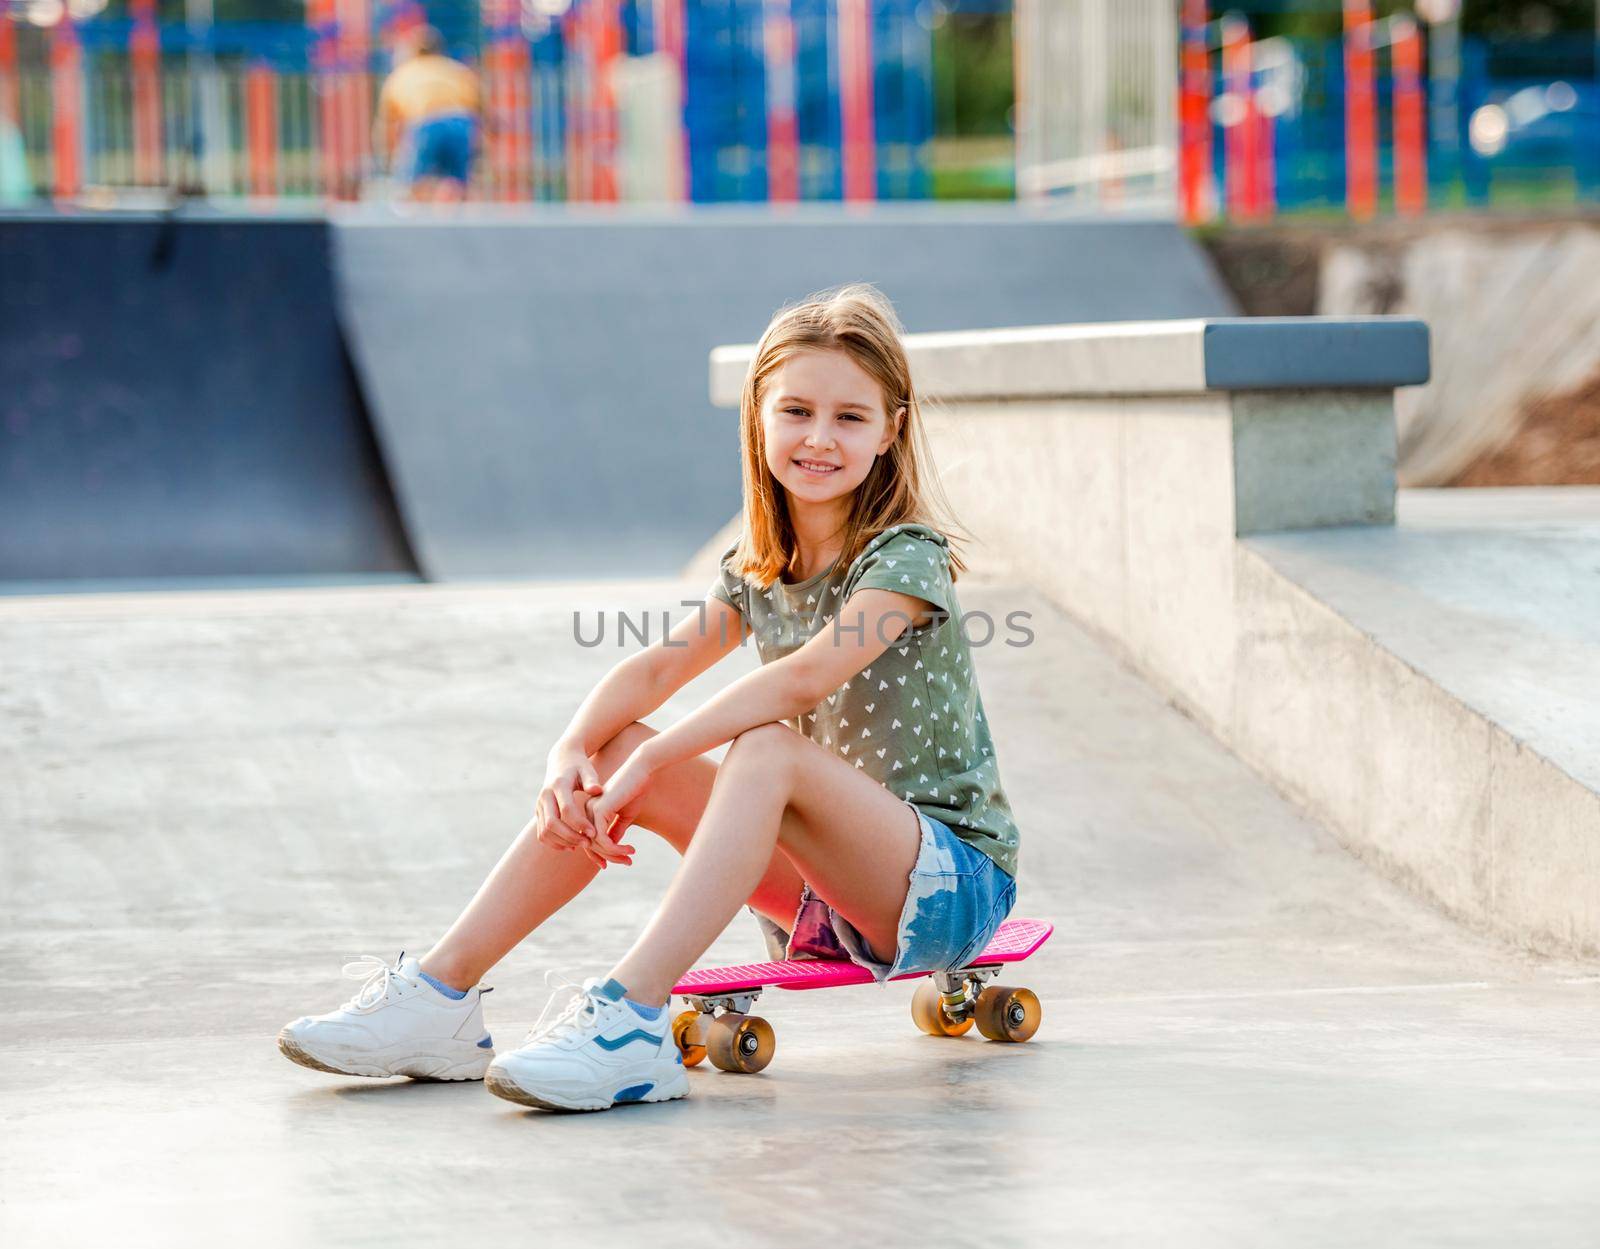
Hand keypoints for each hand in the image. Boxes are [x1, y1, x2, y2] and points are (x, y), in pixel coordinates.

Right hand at [531, 742, 605, 859]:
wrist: (561, 760)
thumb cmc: (579, 766)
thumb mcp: (587, 769)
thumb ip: (591, 780)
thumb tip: (596, 790)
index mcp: (558, 785)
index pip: (566, 809)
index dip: (580, 823)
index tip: (594, 832)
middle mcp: (545, 796)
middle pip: (551, 823)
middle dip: (570, 836)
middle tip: (588, 843)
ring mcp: (539, 805)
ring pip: (544, 832)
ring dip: (562, 842)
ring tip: (582, 845)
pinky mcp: (539, 812)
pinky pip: (542, 834)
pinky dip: (554, 843)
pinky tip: (571, 846)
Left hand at [581, 748, 654, 869]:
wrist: (642, 771)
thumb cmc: (636, 790)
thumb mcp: (625, 815)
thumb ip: (616, 830)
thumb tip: (611, 848)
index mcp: (591, 811)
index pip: (590, 840)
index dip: (601, 855)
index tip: (616, 862)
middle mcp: (588, 810)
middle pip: (591, 845)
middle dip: (610, 857)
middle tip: (628, 862)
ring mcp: (591, 810)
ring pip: (596, 844)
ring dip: (615, 854)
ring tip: (631, 854)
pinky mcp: (600, 810)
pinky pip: (602, 838)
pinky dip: (615, 848)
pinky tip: (629, 848)